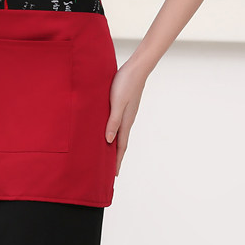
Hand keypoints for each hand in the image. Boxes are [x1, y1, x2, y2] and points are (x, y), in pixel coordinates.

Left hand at [105, 61, 148, 175]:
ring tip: (109, 154)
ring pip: (120, 133)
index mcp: (125, 121)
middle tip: (110, 172)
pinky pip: (119, 124)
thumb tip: (108, 141)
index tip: (113, 176)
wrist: (137, 68)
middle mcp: (127, 119)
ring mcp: (127, 112)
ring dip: (115, 146)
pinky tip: (109, 130)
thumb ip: (113, 121)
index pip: (120, 146)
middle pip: (121, 143)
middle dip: (116, 158)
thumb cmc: (125, 83)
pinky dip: (114, 132)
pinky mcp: (125, 105)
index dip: (116, 161)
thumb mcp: (116, 102)